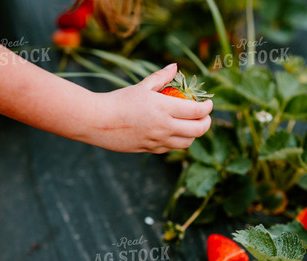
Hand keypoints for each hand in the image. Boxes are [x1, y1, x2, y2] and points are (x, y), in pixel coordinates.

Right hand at [89, 64, 212, 153]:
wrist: (98, 121)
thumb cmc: (119, 100)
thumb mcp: (142, 86)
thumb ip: (161, 77)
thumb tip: (175, 66)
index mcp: (163, 108)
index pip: (196, 111)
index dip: (208, 108)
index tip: (208, 104)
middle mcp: (164, 126)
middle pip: (198, 130)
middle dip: (206, 123)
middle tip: (205, 117)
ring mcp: (158, 140)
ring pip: (187, 143)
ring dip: (193, 134)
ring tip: (191, 126)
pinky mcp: (150, 149)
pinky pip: (172, 148)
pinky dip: (178, 141)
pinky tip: (175, 133)